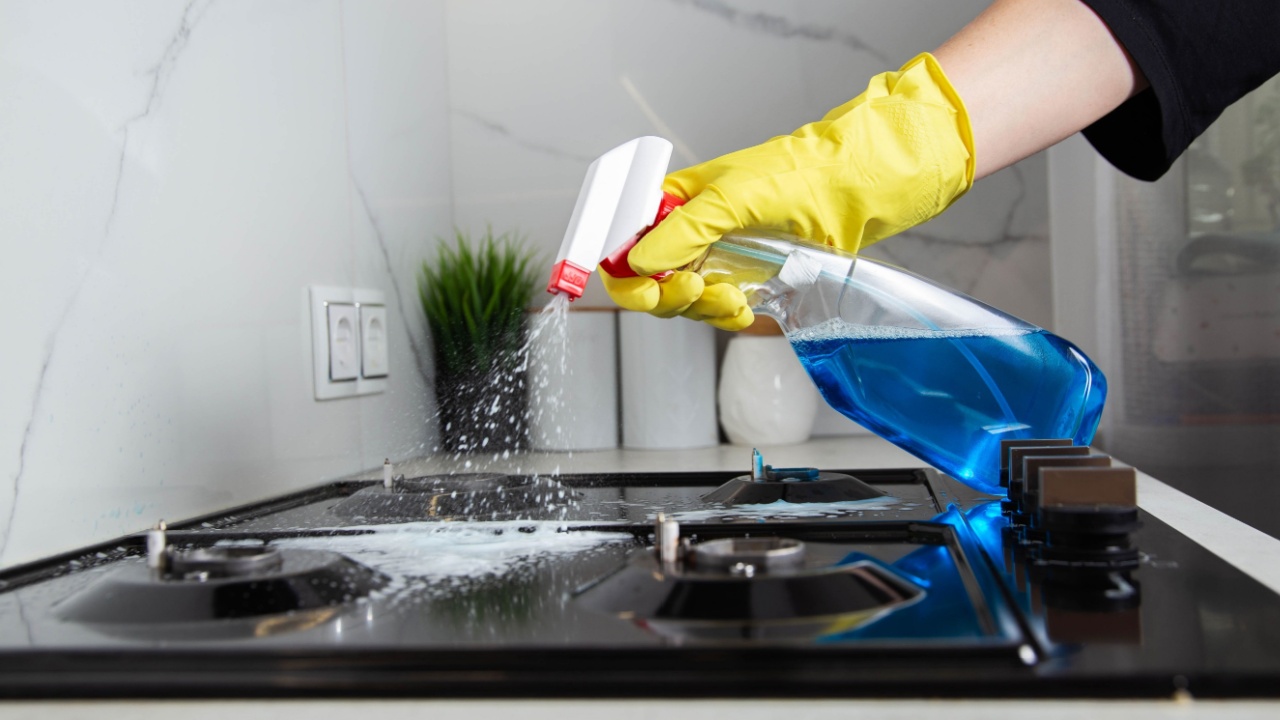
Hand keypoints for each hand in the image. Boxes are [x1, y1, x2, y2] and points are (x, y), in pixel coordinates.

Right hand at [603, 52, 974, 330]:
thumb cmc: (793, 176)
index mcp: (671, 203)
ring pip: (680, 304)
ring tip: (732, 296)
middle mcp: (686, 234)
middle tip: (691, 289)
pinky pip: (715, 313)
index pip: (622, 243)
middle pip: (646, 284)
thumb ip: (682, 231)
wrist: (850, 192)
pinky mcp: (740, 281)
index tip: (641, 289)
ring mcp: (713, 259)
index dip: (621, 272)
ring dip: (700, 308)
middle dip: (665, 296)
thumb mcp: (730, 197)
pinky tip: (742, 308)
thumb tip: (638, 263)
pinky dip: (724, 317)